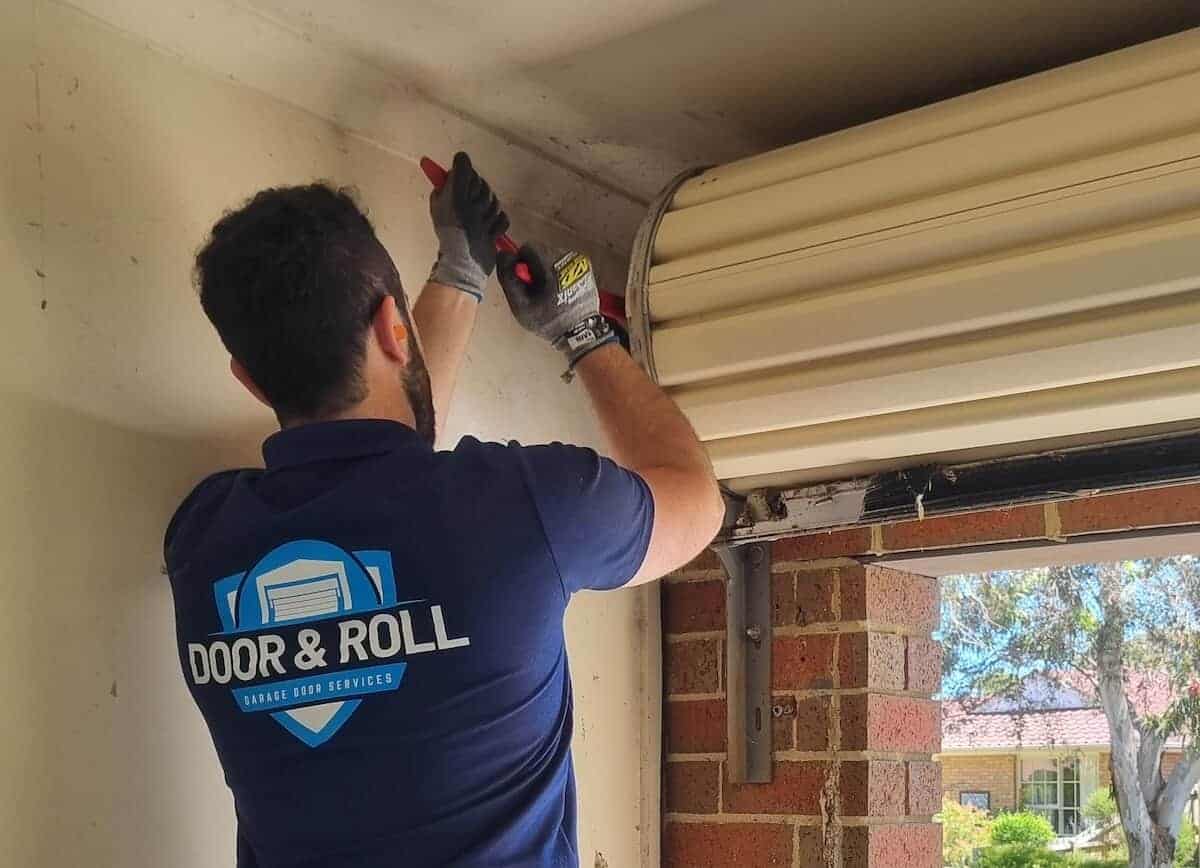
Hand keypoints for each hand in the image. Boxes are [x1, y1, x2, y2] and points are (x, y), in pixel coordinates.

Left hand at [428, 152, 509, 300]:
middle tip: (473, 215)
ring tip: (480, 228)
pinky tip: (488, 234)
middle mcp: (462, 202)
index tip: (467, 195)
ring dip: (489, 215)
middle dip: (482, 201)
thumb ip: (459, 173)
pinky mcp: (489, 227)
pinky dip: (497, 227)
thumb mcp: (454, 197)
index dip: (471, 184)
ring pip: (494, 203)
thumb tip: (462, 155)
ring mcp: (476, 216)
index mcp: (449, 193)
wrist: (468, 262)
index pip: (468, 174)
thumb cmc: (457, 230)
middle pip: (483, 187)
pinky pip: (502, 218)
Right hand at [497, 243, 616, 369]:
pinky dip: (560, 271)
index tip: (526, 280)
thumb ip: (508, 277)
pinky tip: (561, 289)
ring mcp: (580, 262)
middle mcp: (568, 260)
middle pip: (542, 249)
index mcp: (552, 266)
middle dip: (536, 266)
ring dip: (548, 268)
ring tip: (551, 290)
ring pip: (554, 254)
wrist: (579, 332)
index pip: (530, 247)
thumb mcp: (521, 305)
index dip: (522, 262)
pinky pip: (566, 262)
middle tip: (538, 288)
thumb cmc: (549, 321)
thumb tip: (503, 254)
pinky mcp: (586, 267)